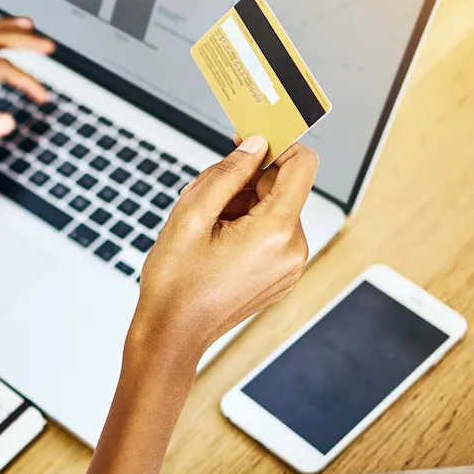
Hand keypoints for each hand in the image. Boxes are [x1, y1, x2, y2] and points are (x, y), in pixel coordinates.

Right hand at [129, 136, 318, 364]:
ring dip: (240, 206)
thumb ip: (228, 172)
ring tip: (204, 229)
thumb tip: (254, 145)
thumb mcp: (191, 214)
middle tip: (204, 199)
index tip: (251, 139)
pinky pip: (271, 234)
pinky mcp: (280, 276)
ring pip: (273, 210)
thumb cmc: (175, 284)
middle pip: (281, 188)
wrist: (172, 334)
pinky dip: (245, 228)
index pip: (302, 165)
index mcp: (275, 232)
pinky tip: (215, 243)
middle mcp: (293, 250)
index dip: (278, 144)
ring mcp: (289, 267)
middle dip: (245, 183)